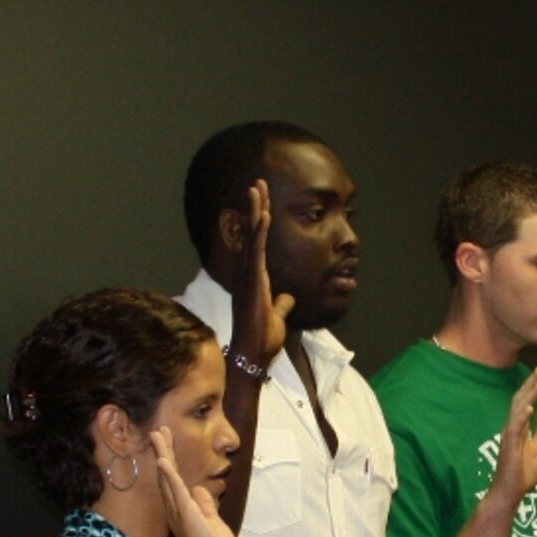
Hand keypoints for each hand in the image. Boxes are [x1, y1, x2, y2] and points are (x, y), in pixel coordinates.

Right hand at [150, 428, 237, 536]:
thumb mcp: (211, 521)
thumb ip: (205, 505)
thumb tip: (200, 489)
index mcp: (182, 511)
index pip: (174, 480)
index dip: (170, 460)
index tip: (167, 441)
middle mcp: (175, 510)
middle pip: (167, 475)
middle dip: (163, 451)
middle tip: (158, 430)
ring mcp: (179, 512)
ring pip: (168, 478)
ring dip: (163, 455)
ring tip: (158, 435)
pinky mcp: (186, 515)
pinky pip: (176, 492)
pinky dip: (170, 475)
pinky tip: (164, 460)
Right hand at [229, 179, 293, 370]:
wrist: (253, 353)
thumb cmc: (262, 338)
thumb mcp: (278, 316)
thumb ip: (282, 304)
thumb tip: (288, 297)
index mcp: (254, 277)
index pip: (257, 242)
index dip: (260, 221)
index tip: (264, 201)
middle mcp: (247, 272)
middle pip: (251, 232)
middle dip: (256, 206)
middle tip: (258, 183)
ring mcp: (248, 275)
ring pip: (251, 236)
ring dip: (255, 211)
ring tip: (257, 188)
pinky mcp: (252, 280)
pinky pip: (257, 251)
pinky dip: (260, 232)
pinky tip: (264, 215)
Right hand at [480, 368, 536, 517]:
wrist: (510, 493)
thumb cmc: (521, 473)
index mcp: (520, 427)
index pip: (525, 402)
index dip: (532, 387)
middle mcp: (512, 428)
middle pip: (520, 401)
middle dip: (530, 385)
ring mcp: (509, 437)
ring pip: (518, 411)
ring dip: (528, 396)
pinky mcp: (508, 448)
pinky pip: (515, 429)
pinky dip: (522, 417)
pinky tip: (530, 407)